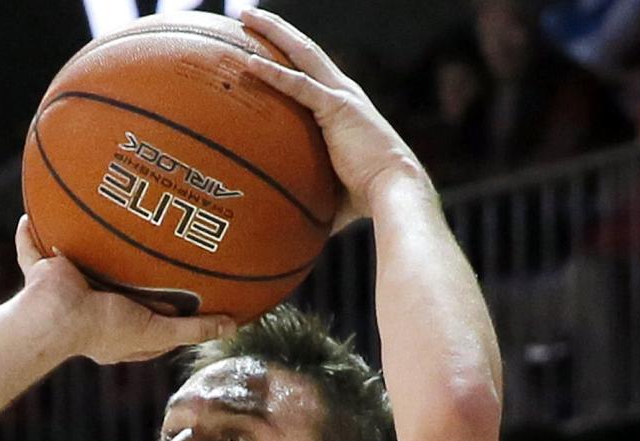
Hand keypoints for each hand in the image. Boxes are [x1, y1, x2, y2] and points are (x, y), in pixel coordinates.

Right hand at [13, 215, 235, 364]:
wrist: (56, 318)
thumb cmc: (103, 328)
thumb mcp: (157, 330)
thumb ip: (193, 328)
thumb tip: (234, 326)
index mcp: (113, 328)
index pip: (143, 317)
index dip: (161, 307)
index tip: (183, 291)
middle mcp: (90, 307)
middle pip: (113, 285)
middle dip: (126, 270)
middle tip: (148, 245)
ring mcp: (66, 289)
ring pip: (78, 261)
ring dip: (85, 243)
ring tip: (103, 216)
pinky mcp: (44, 272)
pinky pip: (32, 248)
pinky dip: (28, 234)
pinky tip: (32, 213)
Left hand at [240, 9, 432, 229]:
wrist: (394, 192)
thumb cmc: (368, 198)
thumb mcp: (333, 190)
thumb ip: (313, 194)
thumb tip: (292, 222)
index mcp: (343, 107)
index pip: (310, 72)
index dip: (288, 55)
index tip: (263, 44)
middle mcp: (343, 93)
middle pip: (303, 50)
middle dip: (276, 29)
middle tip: (248, 15)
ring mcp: (341, 96)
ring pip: (301, 54)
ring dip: (273, 33)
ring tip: (245, 16)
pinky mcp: (337, 108)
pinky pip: (298, 86)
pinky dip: (273, 73)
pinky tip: (248, 63)